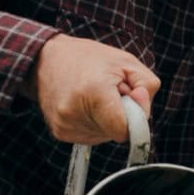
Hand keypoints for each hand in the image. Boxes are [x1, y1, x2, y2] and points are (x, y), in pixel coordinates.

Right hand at [26, 34, 159, 143]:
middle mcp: (74, 113)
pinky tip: (85, 105)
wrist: (46, 60)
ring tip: (95, 96)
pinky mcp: (60, 133)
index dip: (135, 117)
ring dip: (107, 119)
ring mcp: (65, 125)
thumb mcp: (127, 62)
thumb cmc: (89, 58)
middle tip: (109, 92)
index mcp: (94, 93)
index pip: (124, 129)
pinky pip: (92, 136)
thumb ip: (147, 86)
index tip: (130, 97)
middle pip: (116, 132)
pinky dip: (95, 123)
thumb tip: (143, 110)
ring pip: (105, 136)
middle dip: (121, 115)